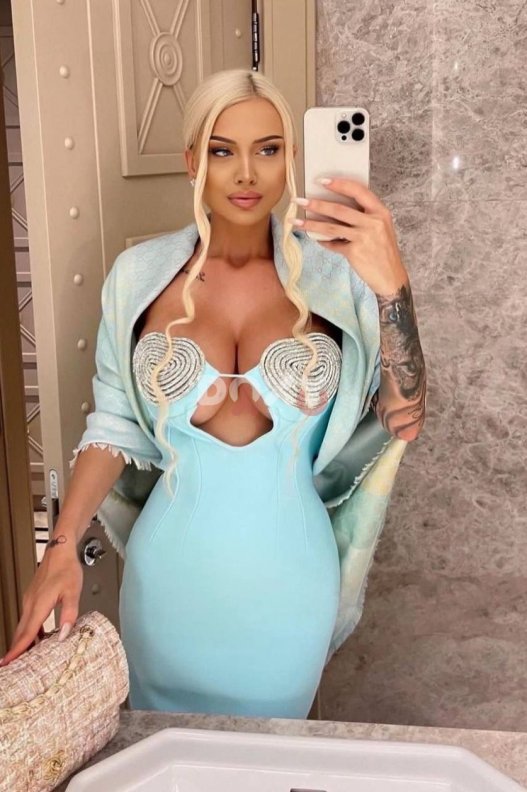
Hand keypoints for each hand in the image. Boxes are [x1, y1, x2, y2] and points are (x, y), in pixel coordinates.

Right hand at [0, 551, 82, 666]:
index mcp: (39, 604)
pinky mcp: (33, 597)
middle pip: (21, 632)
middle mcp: (31, 604)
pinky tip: (36, 636)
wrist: (60, 551)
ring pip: (23, 625)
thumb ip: (68, 614)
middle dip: (15, 650)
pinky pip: (27, 618)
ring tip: (22, 657)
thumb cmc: (67, 569)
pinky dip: (28, 630)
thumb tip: (62, 635)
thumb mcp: (73, 592)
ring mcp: (30, 600)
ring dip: (22, 640)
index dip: (18, 650)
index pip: (27, 633)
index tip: (8, 662)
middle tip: (10, 667)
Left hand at [291, 178, 408, 296]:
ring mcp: (364, 237)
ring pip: (331, 227)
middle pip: (339, 209)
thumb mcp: (380, 228)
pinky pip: (333, 244)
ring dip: (311, 223)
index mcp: (380, 212)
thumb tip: (335, 208)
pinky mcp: (355, 252)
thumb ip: (364, 216)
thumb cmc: (383, 251)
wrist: (391, 277)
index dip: (339, 184)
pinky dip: (323, 242)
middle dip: (316, 204)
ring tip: (295, 220)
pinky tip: (316, 239)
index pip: (358, 191)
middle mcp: (373, 222)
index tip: (321, 180)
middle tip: (299, 200)